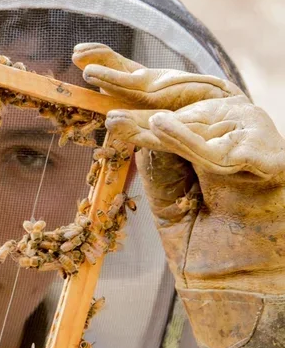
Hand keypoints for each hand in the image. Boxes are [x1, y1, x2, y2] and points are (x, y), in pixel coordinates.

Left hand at [72, 42, 284, 347]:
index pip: (159, 95)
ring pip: (197, 113)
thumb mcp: (171, 203)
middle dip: (130, 73)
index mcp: (199, 135)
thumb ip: (158, 163)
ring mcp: (249, 140)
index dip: (122, 72)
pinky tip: (160, 126)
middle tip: (85, 65)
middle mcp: (225, 128)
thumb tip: (128, 122)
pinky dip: (191, 139)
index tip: (80, 59)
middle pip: (178, 87)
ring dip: (151, 107)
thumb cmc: (214, 251)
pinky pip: (223, 148)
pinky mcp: (269, 163)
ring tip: (111, 114)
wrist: (249, 288)